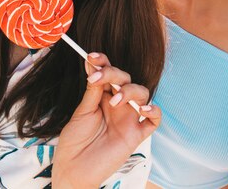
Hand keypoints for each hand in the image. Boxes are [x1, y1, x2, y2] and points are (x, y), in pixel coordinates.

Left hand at [52, 53, 160, 188]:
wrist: (73, 170)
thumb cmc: (74, 142)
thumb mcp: (81, 113)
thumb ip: (93, 93)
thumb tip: (97, 69)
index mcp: (102, 96)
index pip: (108, 73)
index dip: (103, 62)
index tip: (92, 57)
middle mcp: (117, 104)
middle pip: (125, 79)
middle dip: (113, 73)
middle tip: (98, 78)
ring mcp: (128, 118)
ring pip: (141, 94)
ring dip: (130, 91)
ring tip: (115, 100)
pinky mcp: (136, 135)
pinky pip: (153, 121)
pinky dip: (154, 111)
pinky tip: (143, 109)